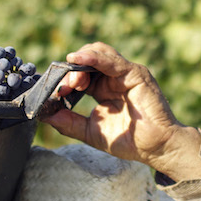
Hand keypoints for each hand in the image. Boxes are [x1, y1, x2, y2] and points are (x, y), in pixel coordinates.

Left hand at [42, 42, 200, 181]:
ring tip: (72, 80)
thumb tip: (44, 114)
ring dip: (80, 63)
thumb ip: (68, 122)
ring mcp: (125, 73)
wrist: (156, 148)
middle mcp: (113, 76)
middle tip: (63, 88)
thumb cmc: (129, 140)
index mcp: (103, 88)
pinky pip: (111, 60)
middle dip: (71, 70)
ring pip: (98, 51)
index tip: (55, 93)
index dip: (66, 79)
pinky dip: (93, 57)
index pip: (80, 72)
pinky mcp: (135, 73)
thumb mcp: (91, 132)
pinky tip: (78, 60)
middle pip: (86, 58)